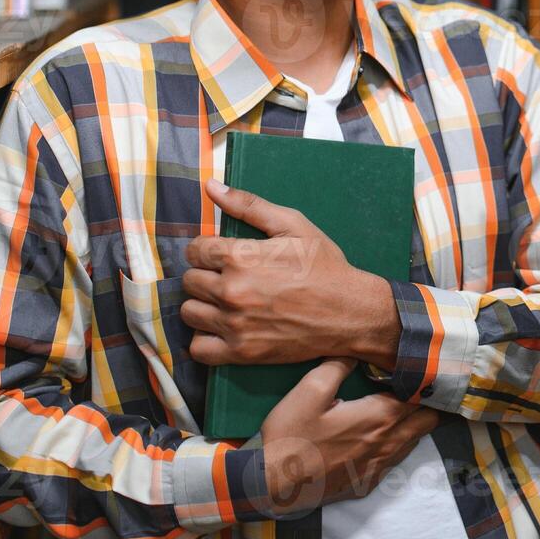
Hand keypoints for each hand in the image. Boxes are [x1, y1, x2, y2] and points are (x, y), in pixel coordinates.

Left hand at [181, 179, 400, 367]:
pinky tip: (223, 328)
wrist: (350, 311)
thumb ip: (249, 205)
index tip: (222, 255)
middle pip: (189, 280)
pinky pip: (198, 348)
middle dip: (206, 275)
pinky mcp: (241, 352)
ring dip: (203, 305)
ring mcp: (235, 324)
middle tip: (230, 278)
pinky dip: (205, 339)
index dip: (207, 250)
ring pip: (189, 312)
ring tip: (226, 302)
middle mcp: (231, 291)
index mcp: (240, 256)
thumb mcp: (293, 225)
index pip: (194, 250)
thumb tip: (211, 186)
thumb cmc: (324, 266)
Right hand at [259, 358, 438, 515]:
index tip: (419, 373)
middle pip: (426, 423)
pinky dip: (394, 447)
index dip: (423, 384)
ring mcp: (377, 468)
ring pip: (412, 443)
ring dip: (411, 426)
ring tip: (399, 411)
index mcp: (379, 417)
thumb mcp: (309, 391)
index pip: (419, 398)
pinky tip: (377, 438)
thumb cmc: (292, 436)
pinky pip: (393, 462)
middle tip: (415, 391)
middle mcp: (386, 444)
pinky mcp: (365, 484)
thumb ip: (337, 367)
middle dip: (426, 405)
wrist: (272, 485)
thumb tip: (356, 353)